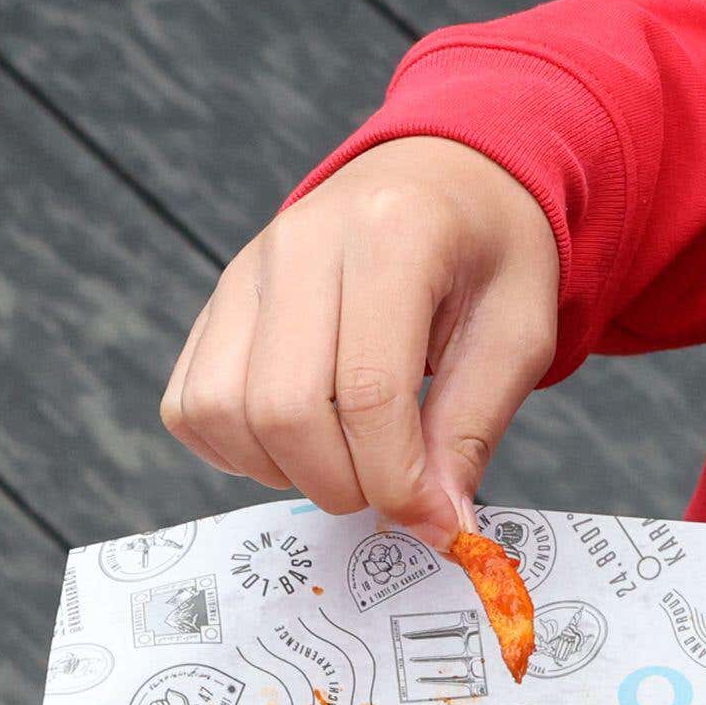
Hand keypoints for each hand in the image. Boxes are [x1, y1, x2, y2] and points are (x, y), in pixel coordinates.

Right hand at [164, 137, 559, 546]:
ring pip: (220, 410)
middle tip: (388, 488)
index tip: (431, 515)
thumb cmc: (489, 255)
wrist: (443, 180)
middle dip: (340, 482)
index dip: (396, 479)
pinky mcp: (216, 301)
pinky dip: (234, 450)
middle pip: (282, 408)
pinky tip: (297, 443)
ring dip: (282, 470)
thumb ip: (471, 428)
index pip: (368, 391)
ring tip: (344, 459)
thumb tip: (435, 524)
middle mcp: (300, 242)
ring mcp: (245, 269)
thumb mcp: (515, 335)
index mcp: (392, 235)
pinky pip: (189, 403)